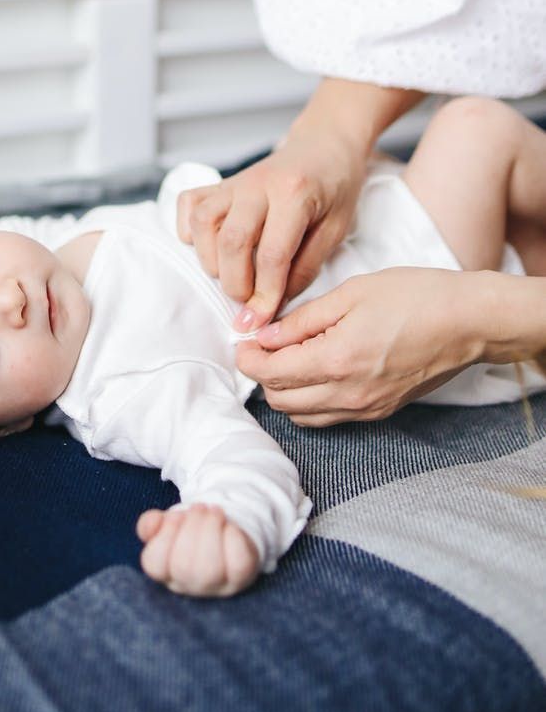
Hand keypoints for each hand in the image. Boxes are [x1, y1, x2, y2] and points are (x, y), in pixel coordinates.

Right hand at [137, 503, 260, 596]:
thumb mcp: (168, 524)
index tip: (175, 516)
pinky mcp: (243, 577)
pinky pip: (239, 563)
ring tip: (214, 511)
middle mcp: (190, 585)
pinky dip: (233, 537)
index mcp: (166, 573)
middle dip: (191, 527)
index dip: (164, 535)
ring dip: (211, 529)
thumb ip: (152, 523)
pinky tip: (229, 525)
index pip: (154, 564)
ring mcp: (218, 586)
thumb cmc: (192, 531)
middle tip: (199, 507)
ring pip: (211, 569)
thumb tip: (152, 523)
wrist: (226, 533)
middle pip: (184, 567)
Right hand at [177, 129, 366, 321]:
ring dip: (211, 260)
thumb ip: (305, 266)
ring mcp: (235, 181)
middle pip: (231, 241)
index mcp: (295, 193)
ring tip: (232, 275)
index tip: (261, 321)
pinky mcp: (220, 183)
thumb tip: (273, 303)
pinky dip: (190, 229)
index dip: (265, 295)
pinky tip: (209, 246)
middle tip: (248, 301)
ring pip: (203, 223)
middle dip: (236, 284)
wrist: (325, 145)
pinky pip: (189, 203)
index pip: (272, 254)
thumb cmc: (335, 187)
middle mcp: (259, 184)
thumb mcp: (336, 229)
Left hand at [237, 267, 483, 425]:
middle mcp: (349, 394)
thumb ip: (302, 320)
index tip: (242, 341)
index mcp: (337, 361)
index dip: (247, 358)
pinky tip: (315, 371)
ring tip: (287, 357)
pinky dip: (310, 401)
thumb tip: (264, 335)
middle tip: (261, 346)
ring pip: (302, 416)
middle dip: (262, 375)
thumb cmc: (415, 297)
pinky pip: (329, 417)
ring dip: (284, 391)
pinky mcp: (380, 411)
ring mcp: (366, 408)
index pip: (271, 374)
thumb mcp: (351, 294)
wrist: (468, 321)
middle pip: (280, 401)